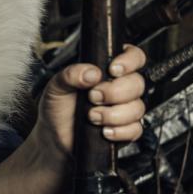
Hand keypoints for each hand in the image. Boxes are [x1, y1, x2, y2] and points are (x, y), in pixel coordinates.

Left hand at [35, 43, 146, 158]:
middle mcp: (119, 87)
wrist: (55, 136)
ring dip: (113, 114)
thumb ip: (71, 74)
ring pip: (137, 108)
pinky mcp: (126, 130)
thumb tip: (92, 73)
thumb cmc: (58, 108)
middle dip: (114, 92)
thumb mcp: (57, 86)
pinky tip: (104, 130)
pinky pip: (135, 129)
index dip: (129, 61)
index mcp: (106, 70)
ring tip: (92, 115)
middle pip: (137, 83)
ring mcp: (124, 109)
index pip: (133, 57)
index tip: (113, 70)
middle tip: (93, 97)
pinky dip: (119, 131)